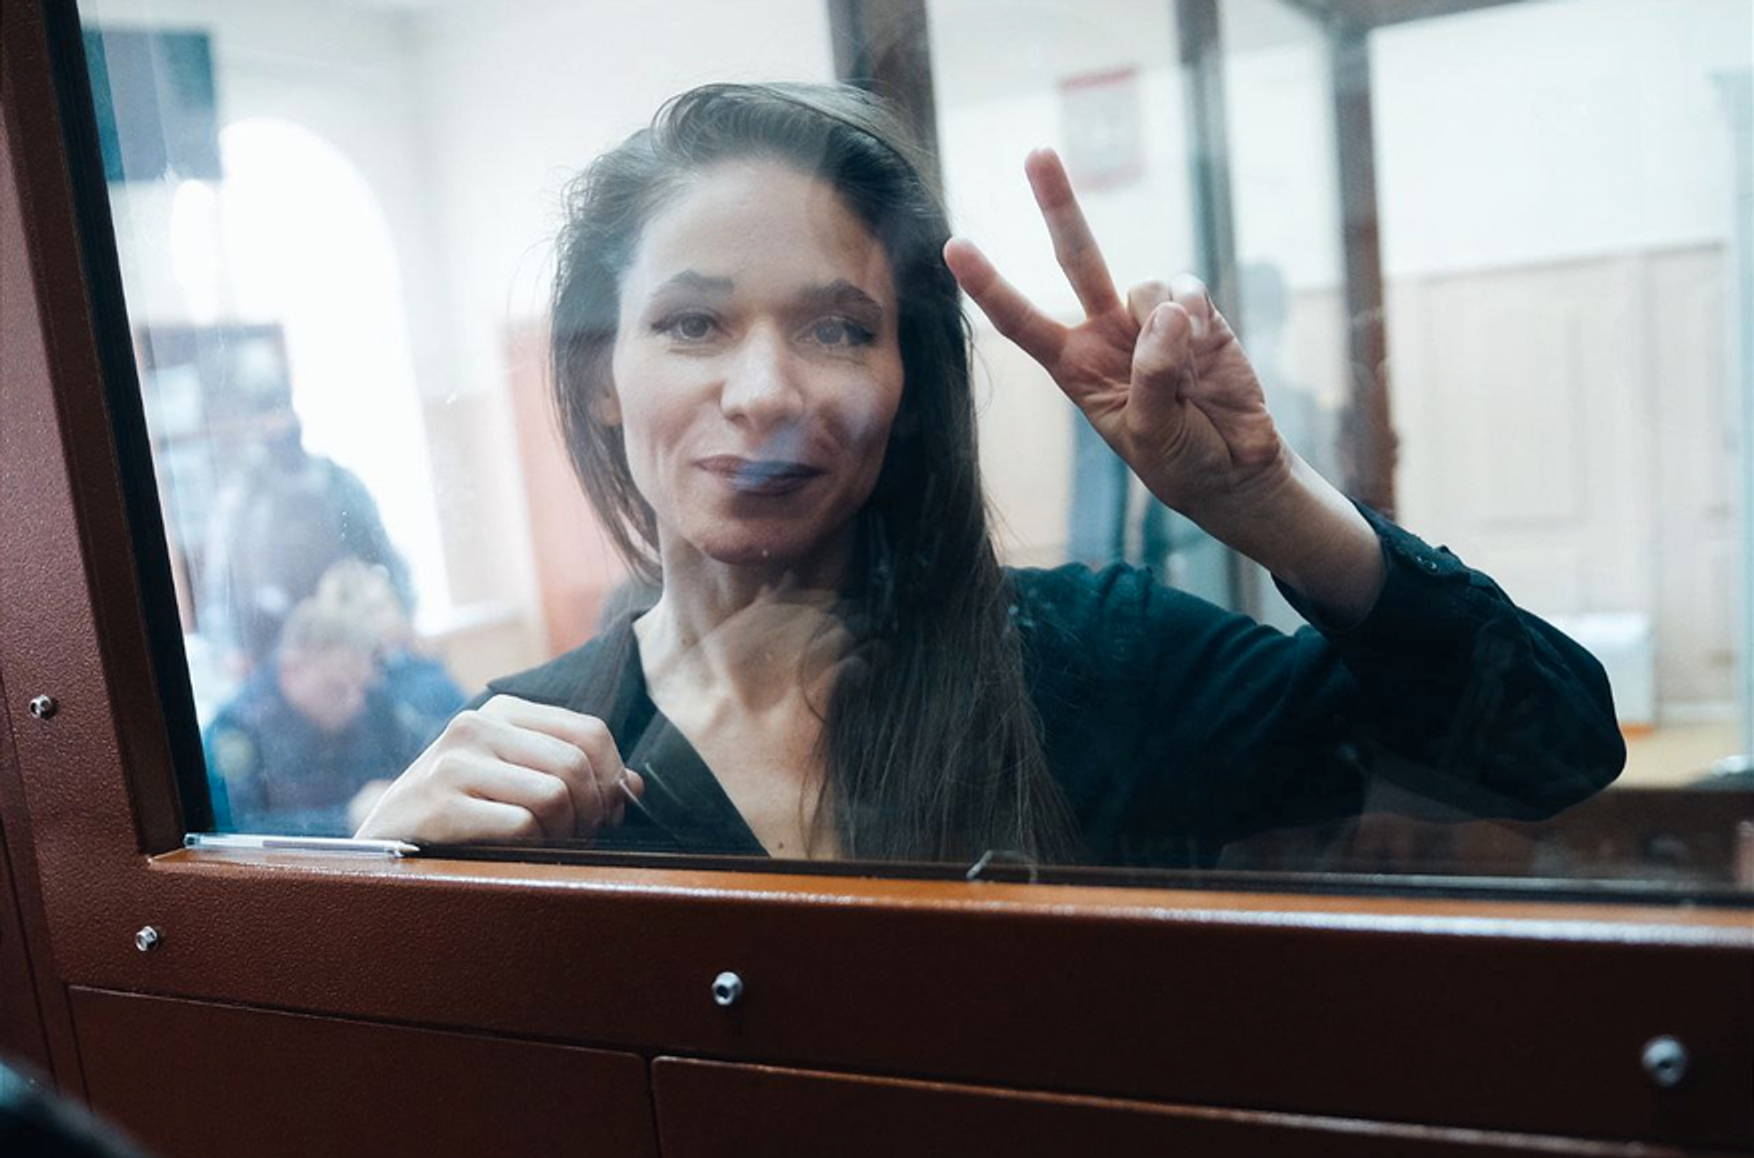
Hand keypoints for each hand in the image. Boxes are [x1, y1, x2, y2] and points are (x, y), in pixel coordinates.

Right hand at [355, 695, 642, 842]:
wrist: (379, 847)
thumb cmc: (458, 816)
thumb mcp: (513, 781)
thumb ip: (571, 774)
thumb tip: (634, 786)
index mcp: (501, 711)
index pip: (590, 732)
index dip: (612, 778)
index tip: (605, 813)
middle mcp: (475, 726)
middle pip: (577, 764)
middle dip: (592, 811)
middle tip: (580, 838)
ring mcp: (453, 762)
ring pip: (555, 793)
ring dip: (565, 833)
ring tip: (548, 846)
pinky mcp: (439, 803)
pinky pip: (523, 826)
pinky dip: (533, 848)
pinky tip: (515, 855)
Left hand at [943, 148, 1286, 518]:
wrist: (1234, 466)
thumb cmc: (1176, 458)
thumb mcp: (1149, 433)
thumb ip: (1151, 376)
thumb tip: (1167, 311)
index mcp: (1074, 366)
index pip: (1022, 321)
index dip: (989, 284)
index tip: (952, 246)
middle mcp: (1105, 331)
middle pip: (1076, 256)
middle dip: (1057, 204)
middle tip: (1036, 153)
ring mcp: (1151, 316)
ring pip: (1144, 284)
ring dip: (1165, 328)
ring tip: (1185, 378)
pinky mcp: (1197, 311)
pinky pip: (1186, 290)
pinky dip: (1196, 318)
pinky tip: (1204, 351)